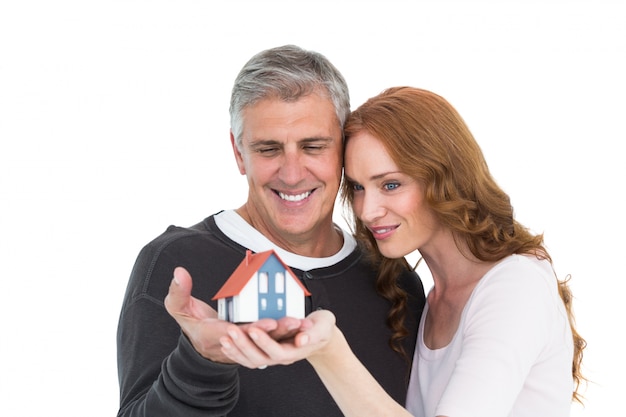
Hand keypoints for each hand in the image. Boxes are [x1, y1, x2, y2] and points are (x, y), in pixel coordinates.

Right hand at [164, 267, 304, 362]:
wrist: (200, 342)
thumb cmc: (190, 321)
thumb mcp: (177, 307)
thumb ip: (178, 291)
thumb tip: (179, 272)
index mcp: (214, 335)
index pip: (236, 333)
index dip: (253, 329)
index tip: (268, 321)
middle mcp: (233, 342)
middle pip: (258, 339)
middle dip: (277, 331)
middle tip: (294, 321)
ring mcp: (245, 343)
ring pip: (268, 340)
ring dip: (286, 333)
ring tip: (304, 324)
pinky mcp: (254, 341)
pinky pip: (271, 339)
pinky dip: (286, 333)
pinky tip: (302, 324)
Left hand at [219, 309, 336, 368]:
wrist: (320, 335)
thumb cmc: (321, 328)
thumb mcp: (323, 326)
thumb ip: (313, 332)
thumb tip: (302, 339)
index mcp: (295, 350)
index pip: (277, 351)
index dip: (264, 341)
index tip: (253, 329)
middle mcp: (282, 356)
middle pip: (260, 357)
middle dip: (244, 344)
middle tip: (231, 331)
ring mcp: (273, 356)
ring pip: (251, 360)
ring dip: (236, 350)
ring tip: (224, 338)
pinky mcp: (267, 352)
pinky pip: (249, 357)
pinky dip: (236, 352)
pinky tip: (226, 345)